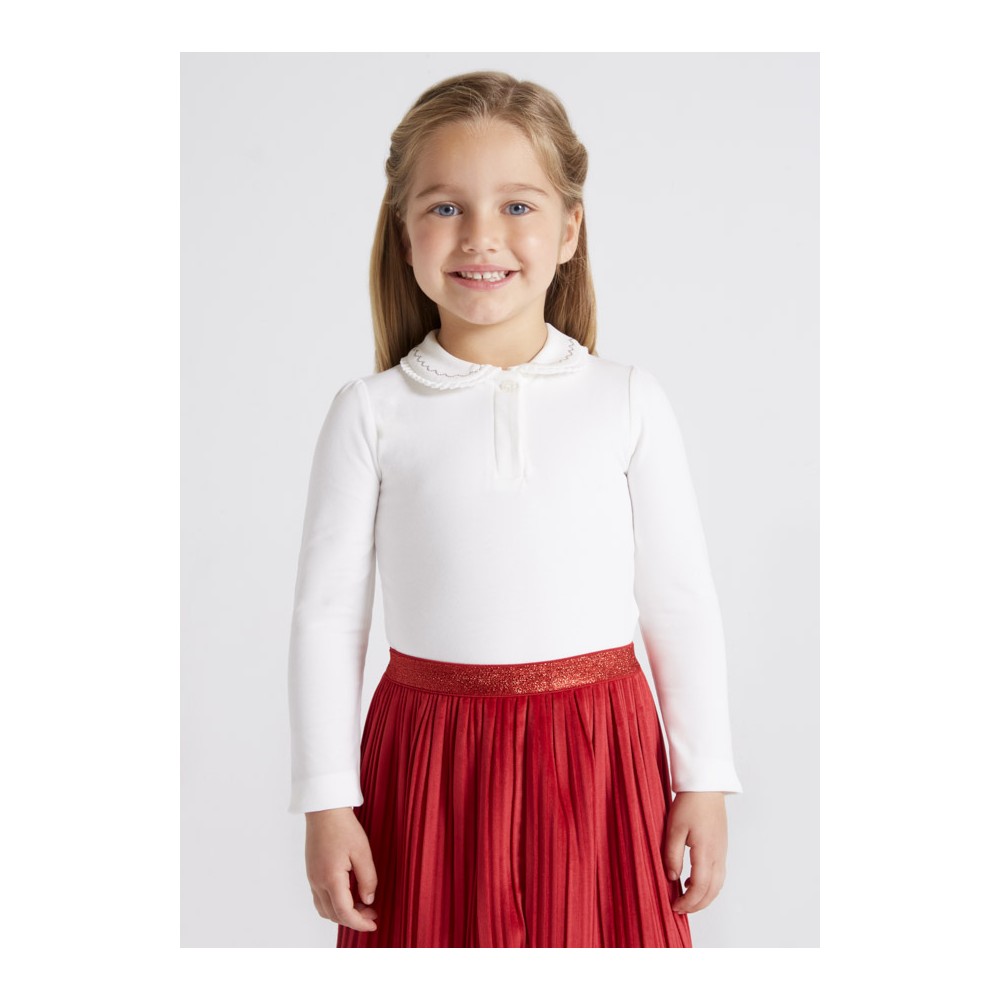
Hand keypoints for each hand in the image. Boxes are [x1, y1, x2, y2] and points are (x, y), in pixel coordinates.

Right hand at [304, 806, 378, 931]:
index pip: (344, 912)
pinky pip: (320, 898)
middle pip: (333, 914)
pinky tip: (349, 894)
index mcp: (331, 878)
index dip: (360, 923)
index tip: (374, 924)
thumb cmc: (344, 827)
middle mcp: (317, 882)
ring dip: (342, 913)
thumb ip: (368, 879)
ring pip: (324, 909)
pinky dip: (334, 903)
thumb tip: (369, 901)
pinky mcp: (311, 872)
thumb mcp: (362, 852)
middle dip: (353, 919)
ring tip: (362, 905)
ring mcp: (312, 878)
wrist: (324, 809)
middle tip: (372, 913)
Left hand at [665, 791, 728, 914]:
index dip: (688, 902)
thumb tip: (672, 878)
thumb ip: (672, 855)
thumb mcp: (673, 829)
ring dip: (704, 896)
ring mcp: (722, 851)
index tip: (674, 906)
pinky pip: (719, 874)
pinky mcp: (722, 846)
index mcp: (706, 852)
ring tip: (686, 899)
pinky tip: (693, 881)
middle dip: (697, 905)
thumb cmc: (689, 804)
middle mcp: (718, 855)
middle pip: (712, 891)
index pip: (699, 887)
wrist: (706, 786)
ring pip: (718, 884)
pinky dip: (709, 885)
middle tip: (679, 909)